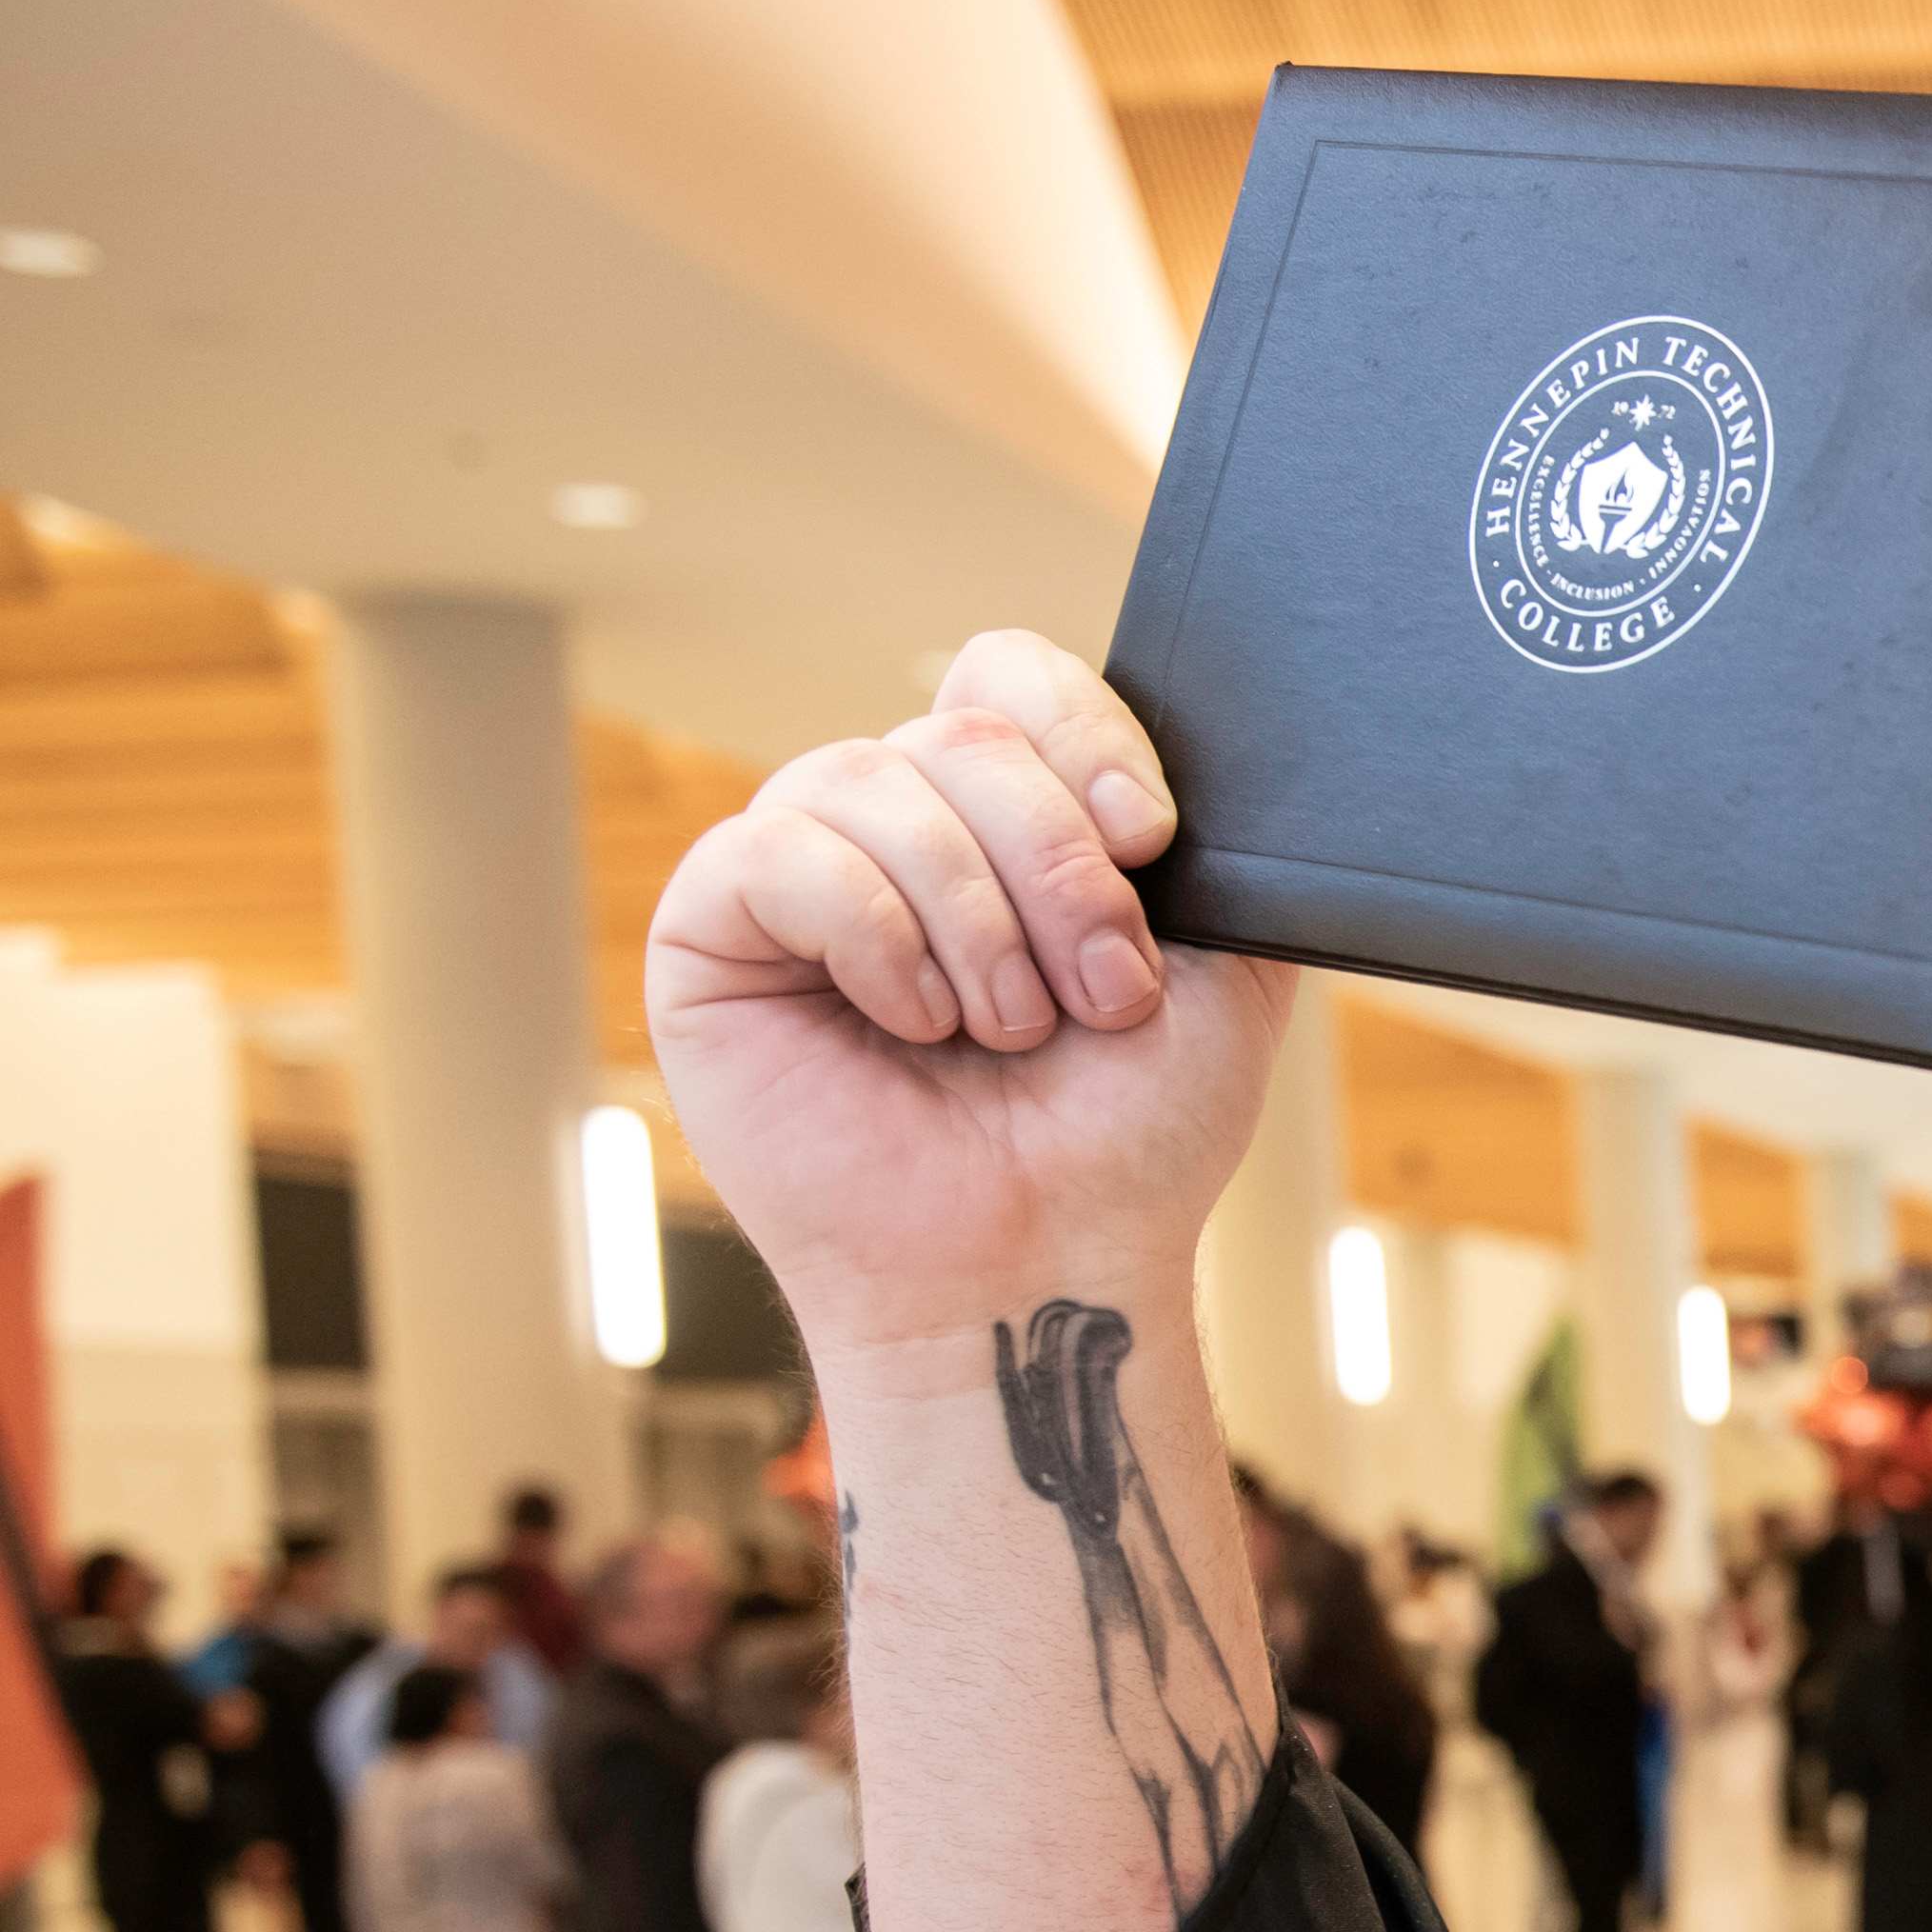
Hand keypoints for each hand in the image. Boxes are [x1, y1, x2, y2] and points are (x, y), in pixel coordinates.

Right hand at [647, 632, 1290, 1368]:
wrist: (1052, 1258)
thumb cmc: (1128, 1134)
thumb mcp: (1219, 970)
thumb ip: (1213, 847)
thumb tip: (1200, 752)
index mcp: (1004, 816)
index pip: (1011, 673)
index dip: (1084, 731)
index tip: (1148, 841)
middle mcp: (896, 823)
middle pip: (962, 729)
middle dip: (1059, 869)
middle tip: (1101, 995)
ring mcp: (799, 869)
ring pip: (876, 779)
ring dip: (980, 922)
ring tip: (1010, 1032)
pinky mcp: (711, 929)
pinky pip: (781, 851)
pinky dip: (877, 937)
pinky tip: (913, 1022)